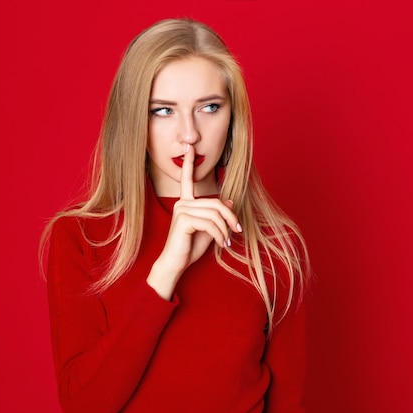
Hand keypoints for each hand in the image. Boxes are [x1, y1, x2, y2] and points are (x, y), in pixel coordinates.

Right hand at [146, 144, 241, 298]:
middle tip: (237, 231)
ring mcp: (182, 210)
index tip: (189, 147)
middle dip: (230, 217)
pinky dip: (219, 235)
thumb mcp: (209, 230)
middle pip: (216, 203)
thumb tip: (229, 200)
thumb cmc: (189, 248)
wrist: (176, 264)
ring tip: (227, 242)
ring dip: (225, 229)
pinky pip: (210, 223)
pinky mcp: (184, 220)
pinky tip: (221, 244)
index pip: (187, 179)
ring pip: (215, 214)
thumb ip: (217, 215)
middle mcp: (182, 202)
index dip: (189, 163)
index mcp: (186, 202)